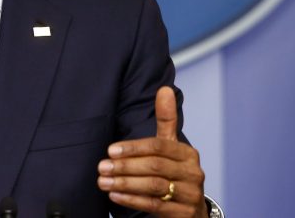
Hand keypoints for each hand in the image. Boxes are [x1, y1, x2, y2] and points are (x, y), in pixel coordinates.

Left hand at [97, 86, 207, 217]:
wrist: (191, 208)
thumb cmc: (174, 171)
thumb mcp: (171, 146)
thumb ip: (166, 119)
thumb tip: (164, 89)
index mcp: (187, 153)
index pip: (158, 146)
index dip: (133, 148)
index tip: (110, 151)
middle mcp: (193, 173)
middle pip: (154, 166)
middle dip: (125, 166)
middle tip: (101, 167)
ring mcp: (190, 194)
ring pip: (153, 186)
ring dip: (125, 184)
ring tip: (103, 182)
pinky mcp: (184, 214)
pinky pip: (154, 205)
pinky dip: (132, 200)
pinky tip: (115, 196)